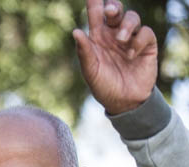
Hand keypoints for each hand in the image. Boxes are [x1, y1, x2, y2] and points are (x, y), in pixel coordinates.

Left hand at [73, 0, 158, 114]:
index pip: (96, 15)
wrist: (124, 101)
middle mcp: (114, 34)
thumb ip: (84, 52)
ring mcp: (131, 38)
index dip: (95, 3)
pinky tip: (131, 54)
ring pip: (132, 18)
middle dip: (113, 7)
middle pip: (116, 11)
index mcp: (98, 38)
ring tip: (120, 40)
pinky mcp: (146, 45)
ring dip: (127, 26)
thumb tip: (76, 31)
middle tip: (109, 12)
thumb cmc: (103, 86)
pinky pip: (145, 32)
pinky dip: (138, 40)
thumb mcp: (91, 71)